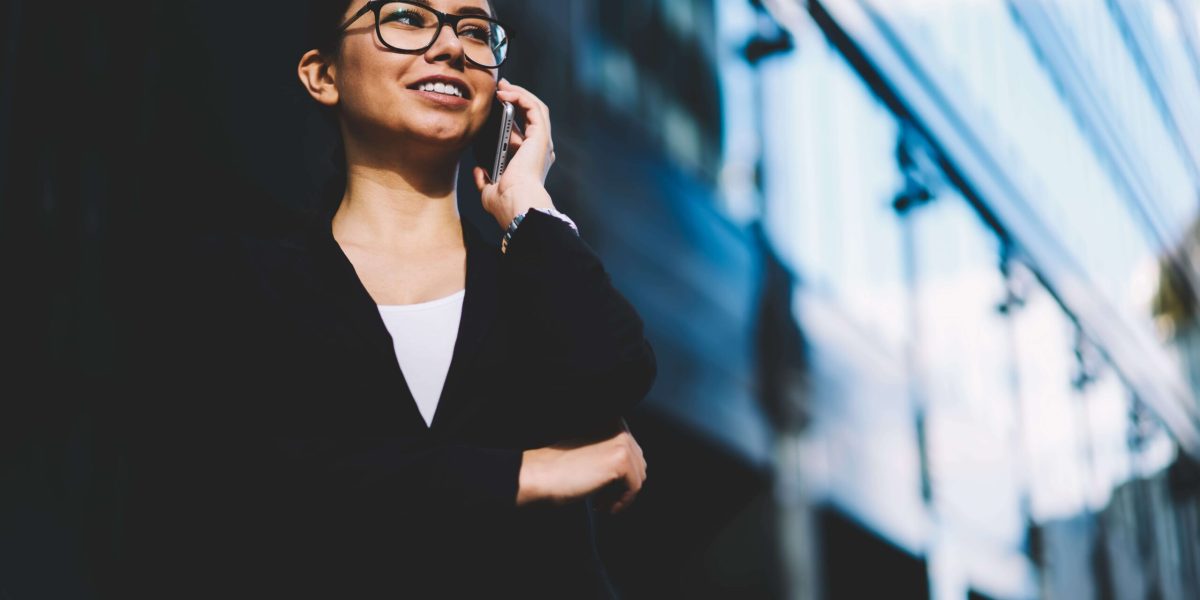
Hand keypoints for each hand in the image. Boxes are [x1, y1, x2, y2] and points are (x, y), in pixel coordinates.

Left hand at [472, 78, 557, 227]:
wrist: (516, 203)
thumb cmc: (505, 204)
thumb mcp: (489, 190)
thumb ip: (485, 180)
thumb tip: (479, 171)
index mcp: (530, 161)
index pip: (524, 132)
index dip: (511, 116)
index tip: (495, 106)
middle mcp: (540, 150)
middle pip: (532, 115)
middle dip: (517, 97)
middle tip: (501, 87)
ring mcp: (542, 142)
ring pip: (536, 107)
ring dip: (519, 93)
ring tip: (502, 85)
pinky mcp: (540, 135)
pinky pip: (533, 107)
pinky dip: (520, 96)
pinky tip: (505, 92)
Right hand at [517, 419, 646, 514]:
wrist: (539, 474)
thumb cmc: (556, 467)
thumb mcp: (589, 451)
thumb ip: (609, 451)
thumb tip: (636, 470)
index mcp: (610, 417)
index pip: (631, 451)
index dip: (619, 475)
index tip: (603, 490)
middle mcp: (618, 423)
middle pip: (638, 463)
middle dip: (621, 485)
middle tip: (602, 501)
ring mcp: (621, 440)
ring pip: (638, 476)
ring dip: (620, 495)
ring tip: (600, 504)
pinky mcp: (620, 459)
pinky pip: (634, 487)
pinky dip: (622, 502)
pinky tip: (602, 507)